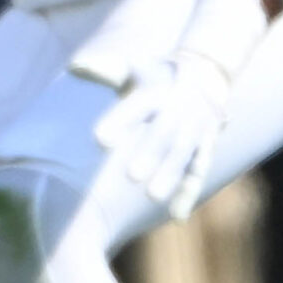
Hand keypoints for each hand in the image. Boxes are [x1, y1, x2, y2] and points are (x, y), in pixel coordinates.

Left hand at [83, 51, 233, 219]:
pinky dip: (188, 193)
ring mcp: (195, 129)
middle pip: (164, 134)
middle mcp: (179, 111)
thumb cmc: (157, 74)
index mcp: (157, 92)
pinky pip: (198, 170)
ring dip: (170, 176)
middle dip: (150, 154)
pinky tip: (176, 217)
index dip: (119, 122)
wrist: (207, 73)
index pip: (137, 106)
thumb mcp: (134, 67)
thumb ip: (104, 69)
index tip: (98, 139)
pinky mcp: (205, 145)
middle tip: (130, 175)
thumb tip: (74, 66)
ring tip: (152, 197)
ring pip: (184, 154)